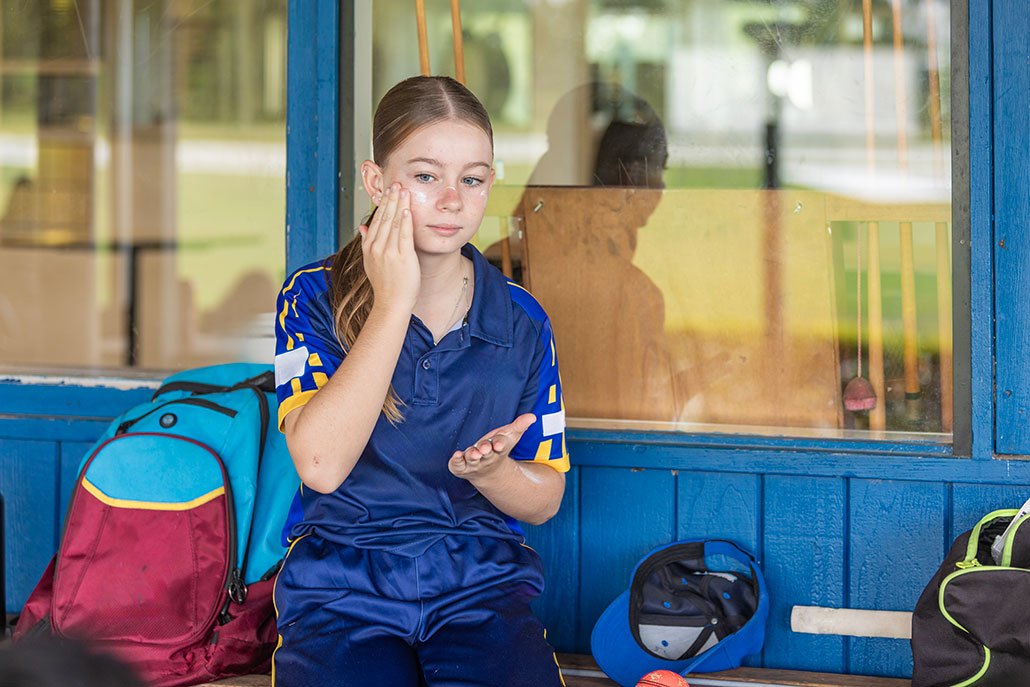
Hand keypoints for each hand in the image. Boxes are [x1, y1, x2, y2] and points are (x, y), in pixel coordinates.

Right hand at [358, 183, 419, 313]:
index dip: (383, 204)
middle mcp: (377, 247)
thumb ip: (367, 242)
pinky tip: (407, 209)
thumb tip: (363, 227)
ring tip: (403, 190)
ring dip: (399, 204)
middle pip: (384, 218)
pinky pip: (404, 235)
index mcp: (370, 247)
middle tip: (396, 183)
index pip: (376, 220)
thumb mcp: (371, 262)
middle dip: (391, 199)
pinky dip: (405, 221)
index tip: (388, 191)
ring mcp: (389, 252)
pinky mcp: (402, 257)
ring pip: (394, 223)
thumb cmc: (385, 285)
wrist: (391, 303)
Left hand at [448, 414, 535, 481]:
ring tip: (472, 453)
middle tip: (483, 449)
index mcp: (498, 450)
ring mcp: (473, 463)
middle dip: (484, 450)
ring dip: (471, 455)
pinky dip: (456, 461)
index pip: (500, 446)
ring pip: (472, 459)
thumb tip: (532, 416)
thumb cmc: (497, 447)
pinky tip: (456, 454)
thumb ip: (519, 425)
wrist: (487, 472)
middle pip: (485, 454)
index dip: (499, 444)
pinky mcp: (460, 467)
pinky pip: (457, 465)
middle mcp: (486, 458)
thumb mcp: (509, 436)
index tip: (499, 444)